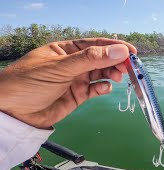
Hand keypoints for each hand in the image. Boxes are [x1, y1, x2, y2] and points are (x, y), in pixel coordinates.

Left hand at [0, 38, 136, 128]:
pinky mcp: (78, 95)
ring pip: (101, 74)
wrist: (13, 112)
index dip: (114, 46)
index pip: (95, 44)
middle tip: (127, 67)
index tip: (131, 51)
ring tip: (118, 77)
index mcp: (67, 50)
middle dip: (115, 62)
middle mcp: (74, 63)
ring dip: (111, 74)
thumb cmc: (30, 82)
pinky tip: (104, 88)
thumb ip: (91, 59)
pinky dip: (103, 88)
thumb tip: (119, 50)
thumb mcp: (61, 67)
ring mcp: (76, 79)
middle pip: (101, 59)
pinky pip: (96, 89)